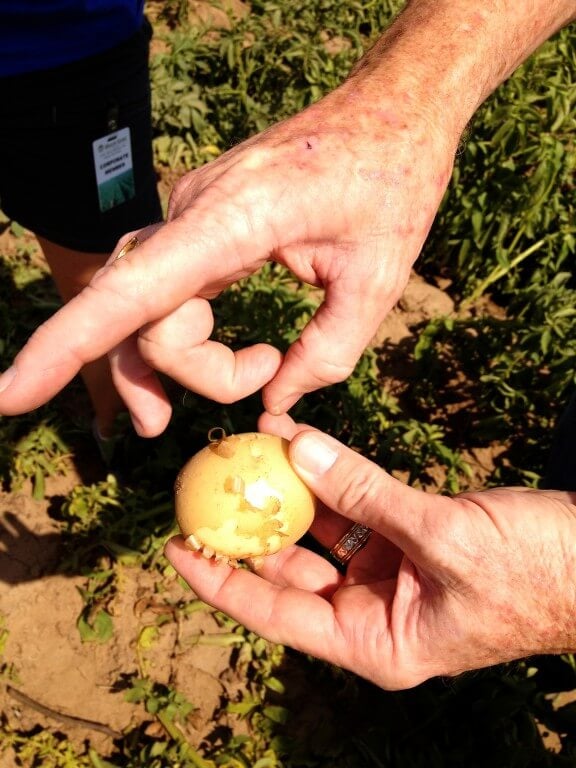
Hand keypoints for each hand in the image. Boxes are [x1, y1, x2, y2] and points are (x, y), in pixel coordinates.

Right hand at [0, 82, 455, 432]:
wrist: (390, 112)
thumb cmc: (391, 183)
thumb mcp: (377, 280)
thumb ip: (325, 356)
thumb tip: (278, 407)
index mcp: (233, 220)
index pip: (129, 291)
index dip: (63, 346)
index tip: (9, 394)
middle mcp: (192, 215)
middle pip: (143, 318)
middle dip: (195, 371)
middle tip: (271, 372)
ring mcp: (190, 217)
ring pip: (148, 309)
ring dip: (187, 360)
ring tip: (258, 372)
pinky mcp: (201, 225)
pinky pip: (165, 290)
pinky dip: (184, 334)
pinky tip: (222, 356)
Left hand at [165, 415, 575, 689]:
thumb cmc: (535, 572)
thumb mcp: (442, 535)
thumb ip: (365, 492)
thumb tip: (296, 448)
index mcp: (377, 643)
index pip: (278, 615)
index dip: (222, 583)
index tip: (177, 549)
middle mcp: (375, 615)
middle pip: (291, 573)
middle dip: (250, 530)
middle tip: (207, 490)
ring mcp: (390, 577)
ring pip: (320, 536)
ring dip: (289, 496)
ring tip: (248, 456)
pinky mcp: (407, 542)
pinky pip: (352, 511)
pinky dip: (328, 482)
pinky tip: (301, 448)